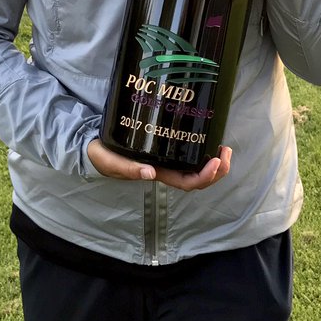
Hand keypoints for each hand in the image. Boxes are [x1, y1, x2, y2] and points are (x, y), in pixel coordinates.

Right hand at [87, 139, 231, 190]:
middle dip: (218, 170)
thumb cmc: (104, 157)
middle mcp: (167, 169)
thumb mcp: (112, 162)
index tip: (216, 160)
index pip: (188, 182)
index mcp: (158, 174)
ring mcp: (168, 160)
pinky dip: (205, 150)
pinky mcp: (166, 147)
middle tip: (225, 151)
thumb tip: (150, 173)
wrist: (95, 147)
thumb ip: (129, 169)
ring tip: (224, 147)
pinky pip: (191, 155)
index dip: (205, 175)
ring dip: (216, 162)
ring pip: (199, 169)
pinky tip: (210, 137)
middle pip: (199, 179)